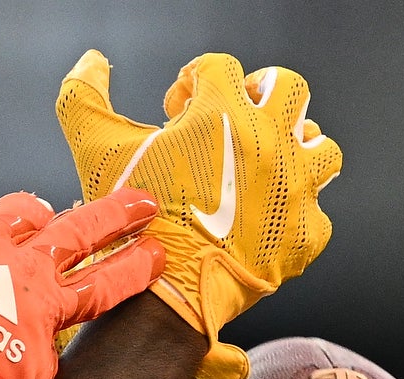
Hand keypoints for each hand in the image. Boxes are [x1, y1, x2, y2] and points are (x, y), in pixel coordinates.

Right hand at [56, 50, 343, 378]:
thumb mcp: (96, 154)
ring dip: (294, 150)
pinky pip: (314, 212)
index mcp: (223, 112)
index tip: (178, 110)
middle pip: (289, 87)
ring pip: (319, 145)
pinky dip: (290, 216)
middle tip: (237, 120)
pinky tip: (262, 223)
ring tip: (265, 169)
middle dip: (260, 96)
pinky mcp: (306, 229)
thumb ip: (83, 98)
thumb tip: (91, 60)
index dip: (193, 82)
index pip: (220, 67)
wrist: (167, 293)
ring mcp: (295, 185)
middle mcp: (269, 140)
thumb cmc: (133, 222)